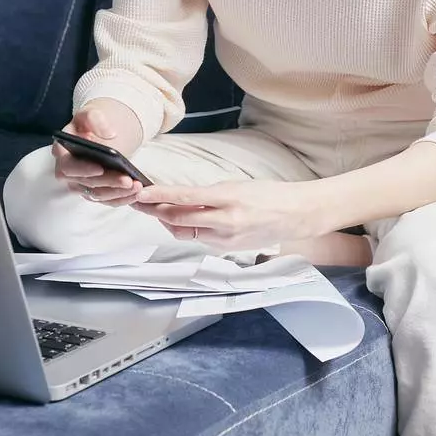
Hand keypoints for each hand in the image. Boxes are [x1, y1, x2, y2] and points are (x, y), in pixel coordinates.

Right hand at [52, 99, 143, 206]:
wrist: (96, 133)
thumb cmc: (89, 124)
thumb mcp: (90, 114)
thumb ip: (96, 119)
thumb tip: (110, 134)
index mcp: (62, 153)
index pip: (68, 167)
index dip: (83, 169)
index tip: (100, 168)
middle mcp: (69, 173)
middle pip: (86, 184)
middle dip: (108, 182)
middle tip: (128, 180)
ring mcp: (80, 184)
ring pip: (98, 195)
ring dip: (118, 192)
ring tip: (136, 186)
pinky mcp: (93, 192)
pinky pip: (106, 199)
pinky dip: (121, 198)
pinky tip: (136, 193)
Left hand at [130, 179, 329, 251]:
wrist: (295, 215)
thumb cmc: (269, 195)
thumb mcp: (237, 186)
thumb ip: (209, 195)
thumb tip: (182, 198)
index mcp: (229, 199)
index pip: (186, 198)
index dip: (160, 196)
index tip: (142, 192)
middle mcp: (226, 222)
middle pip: (180, 219)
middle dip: (156, 211)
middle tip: (140, 201)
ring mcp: (226, 239)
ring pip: (186, 232)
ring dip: (169, 221)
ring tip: (156, 209)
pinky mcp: (228, 250)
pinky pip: (200, 239)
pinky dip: (189, 228)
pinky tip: (182, 220)